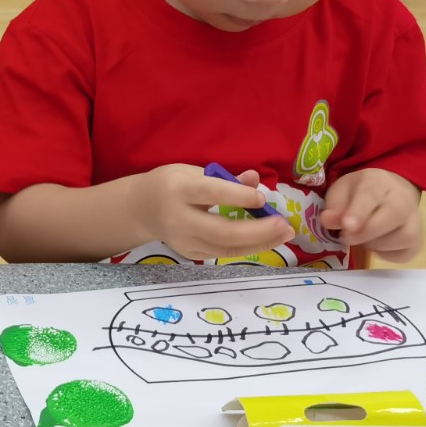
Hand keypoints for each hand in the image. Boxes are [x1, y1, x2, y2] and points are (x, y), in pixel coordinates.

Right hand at [136, 165, 295, 260]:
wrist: (141, 209)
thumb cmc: (170, 184)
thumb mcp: (192, 172)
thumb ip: (224, 179)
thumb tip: (255, 179)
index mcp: (179, 190)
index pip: (211, 194)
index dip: (239, 197)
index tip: (263, 198)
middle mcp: (180, 219)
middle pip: (222, 231)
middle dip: (258, 231)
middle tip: (285, 226)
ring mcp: (184, 241)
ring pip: (226, 248)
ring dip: (260, 243)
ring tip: (284, 235)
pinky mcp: (190, 254)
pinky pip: (223, 253)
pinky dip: (247, 248)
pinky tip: (266, 240)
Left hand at [320, 168, 422, 260]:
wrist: (389, 192)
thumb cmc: (359, 192)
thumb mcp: (341, 191)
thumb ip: (334, 206)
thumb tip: (328, 221)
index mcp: (378, 182)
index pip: (370, 195)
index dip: (358, 212)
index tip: (346, 225)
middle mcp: (403, 200)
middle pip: (391, 217)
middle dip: (365, 232)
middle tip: (345, 237)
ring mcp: (415, 221)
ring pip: (400, 239)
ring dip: (374, 244)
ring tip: (362, 235)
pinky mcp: (417, 242)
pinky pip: (402, 254)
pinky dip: (385, 254)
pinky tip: (377, 243)